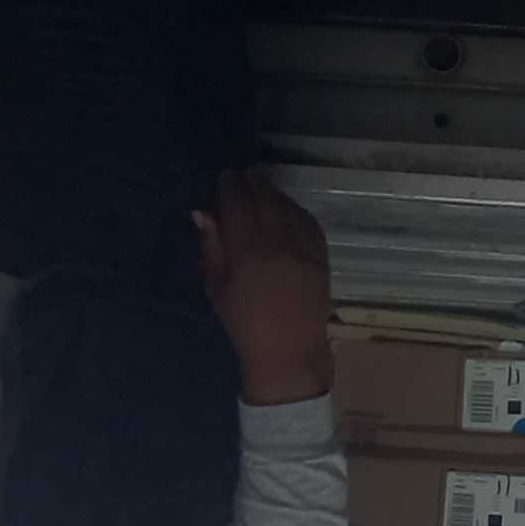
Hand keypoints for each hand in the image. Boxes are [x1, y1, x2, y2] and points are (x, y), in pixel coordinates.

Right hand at [195, 168, 333, 404]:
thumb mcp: (216, 287)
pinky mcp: (321, 258)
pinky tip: (288, 208)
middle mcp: (277, 244)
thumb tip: (203, 211)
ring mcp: (303, 249)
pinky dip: (297, 210)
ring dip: (275, 193)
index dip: (230, 185)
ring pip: (288, 207)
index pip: (237, 204)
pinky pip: (309, 223)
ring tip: (263, 187)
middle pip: (264, 199)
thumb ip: (211, 246)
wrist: (288, 351)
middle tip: (245, 174)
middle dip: (253, 182)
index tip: (225, 176)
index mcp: (246, 252)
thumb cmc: (244, 323)